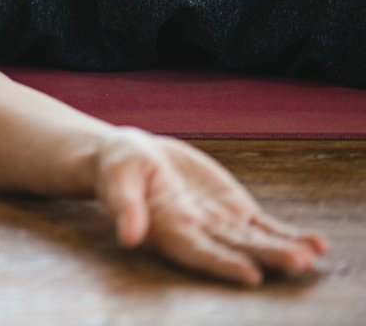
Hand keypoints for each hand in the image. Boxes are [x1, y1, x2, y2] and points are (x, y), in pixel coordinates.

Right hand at [94, 128, 328, 285]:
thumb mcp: (117, 177)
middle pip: (236, 249)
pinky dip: (289, 235)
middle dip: (267, 257)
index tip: (250, 274)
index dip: (223, 264)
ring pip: (257, 241)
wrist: (136, 158)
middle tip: (297, 262)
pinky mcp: (234, 211)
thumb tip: (128, 235)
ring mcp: (220, 224)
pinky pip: (266, 226)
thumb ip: (123, 204)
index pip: (199, 252)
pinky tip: (315, 244)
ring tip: (311, 254)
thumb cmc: (119, 167)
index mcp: (168, 229)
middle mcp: (198, 234)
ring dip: (284, 249)